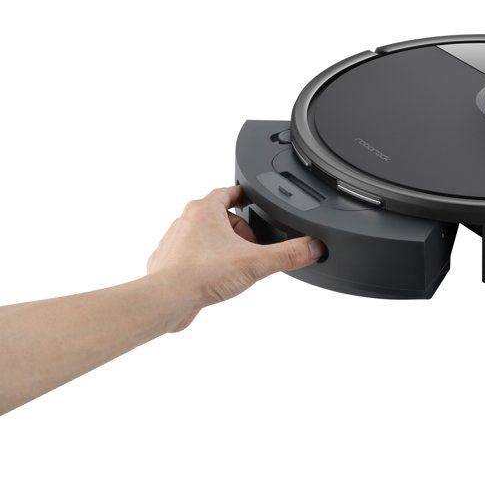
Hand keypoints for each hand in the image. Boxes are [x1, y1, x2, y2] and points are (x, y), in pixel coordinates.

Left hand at [147, 186, 324, 329]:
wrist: (166, 300)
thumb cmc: (200, 275)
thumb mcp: (256, 263)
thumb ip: (288, 254)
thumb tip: (312, 247)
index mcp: (205, 210)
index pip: (229, 191)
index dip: (245, 196)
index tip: (254, 200)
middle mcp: (186, 220)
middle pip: (220, 216)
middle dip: (239, 230)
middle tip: (253, 247)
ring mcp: (175, 241)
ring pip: (205, 237)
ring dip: (222, 247)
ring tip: (235, 265)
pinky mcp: (168, 263)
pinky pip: (191, 257)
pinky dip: (205, 264)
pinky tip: (215, 278)